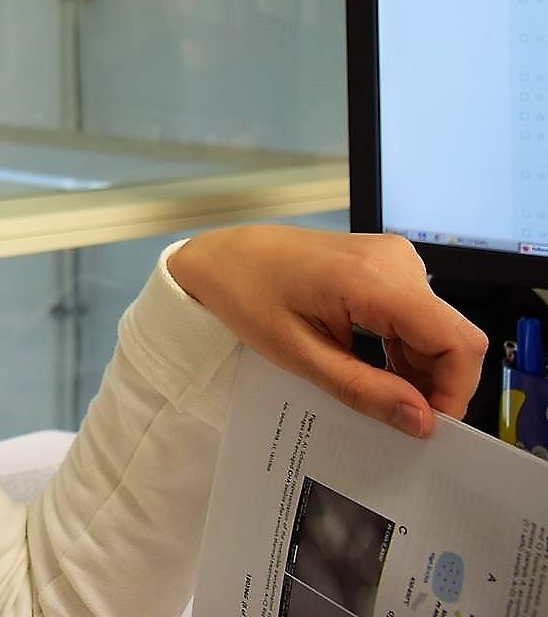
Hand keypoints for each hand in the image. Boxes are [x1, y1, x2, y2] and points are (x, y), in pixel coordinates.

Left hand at [167, 226, 486, 437]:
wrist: (222, 255)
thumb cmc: (246, 296)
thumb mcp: (299, 355)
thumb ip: (364, 389)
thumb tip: (421, 421)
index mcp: (376, 279)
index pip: (457, 341)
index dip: (456, 390)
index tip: (427, 426)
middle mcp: (397, 261)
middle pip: (452, 337)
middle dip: (434, 384)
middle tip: (395, 416)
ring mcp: (395, 258)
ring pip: (438, 329)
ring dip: (418, 368)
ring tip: (375, 390)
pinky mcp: (388, 263)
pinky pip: (418, 314)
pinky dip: (406, 347)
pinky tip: (375, 366)